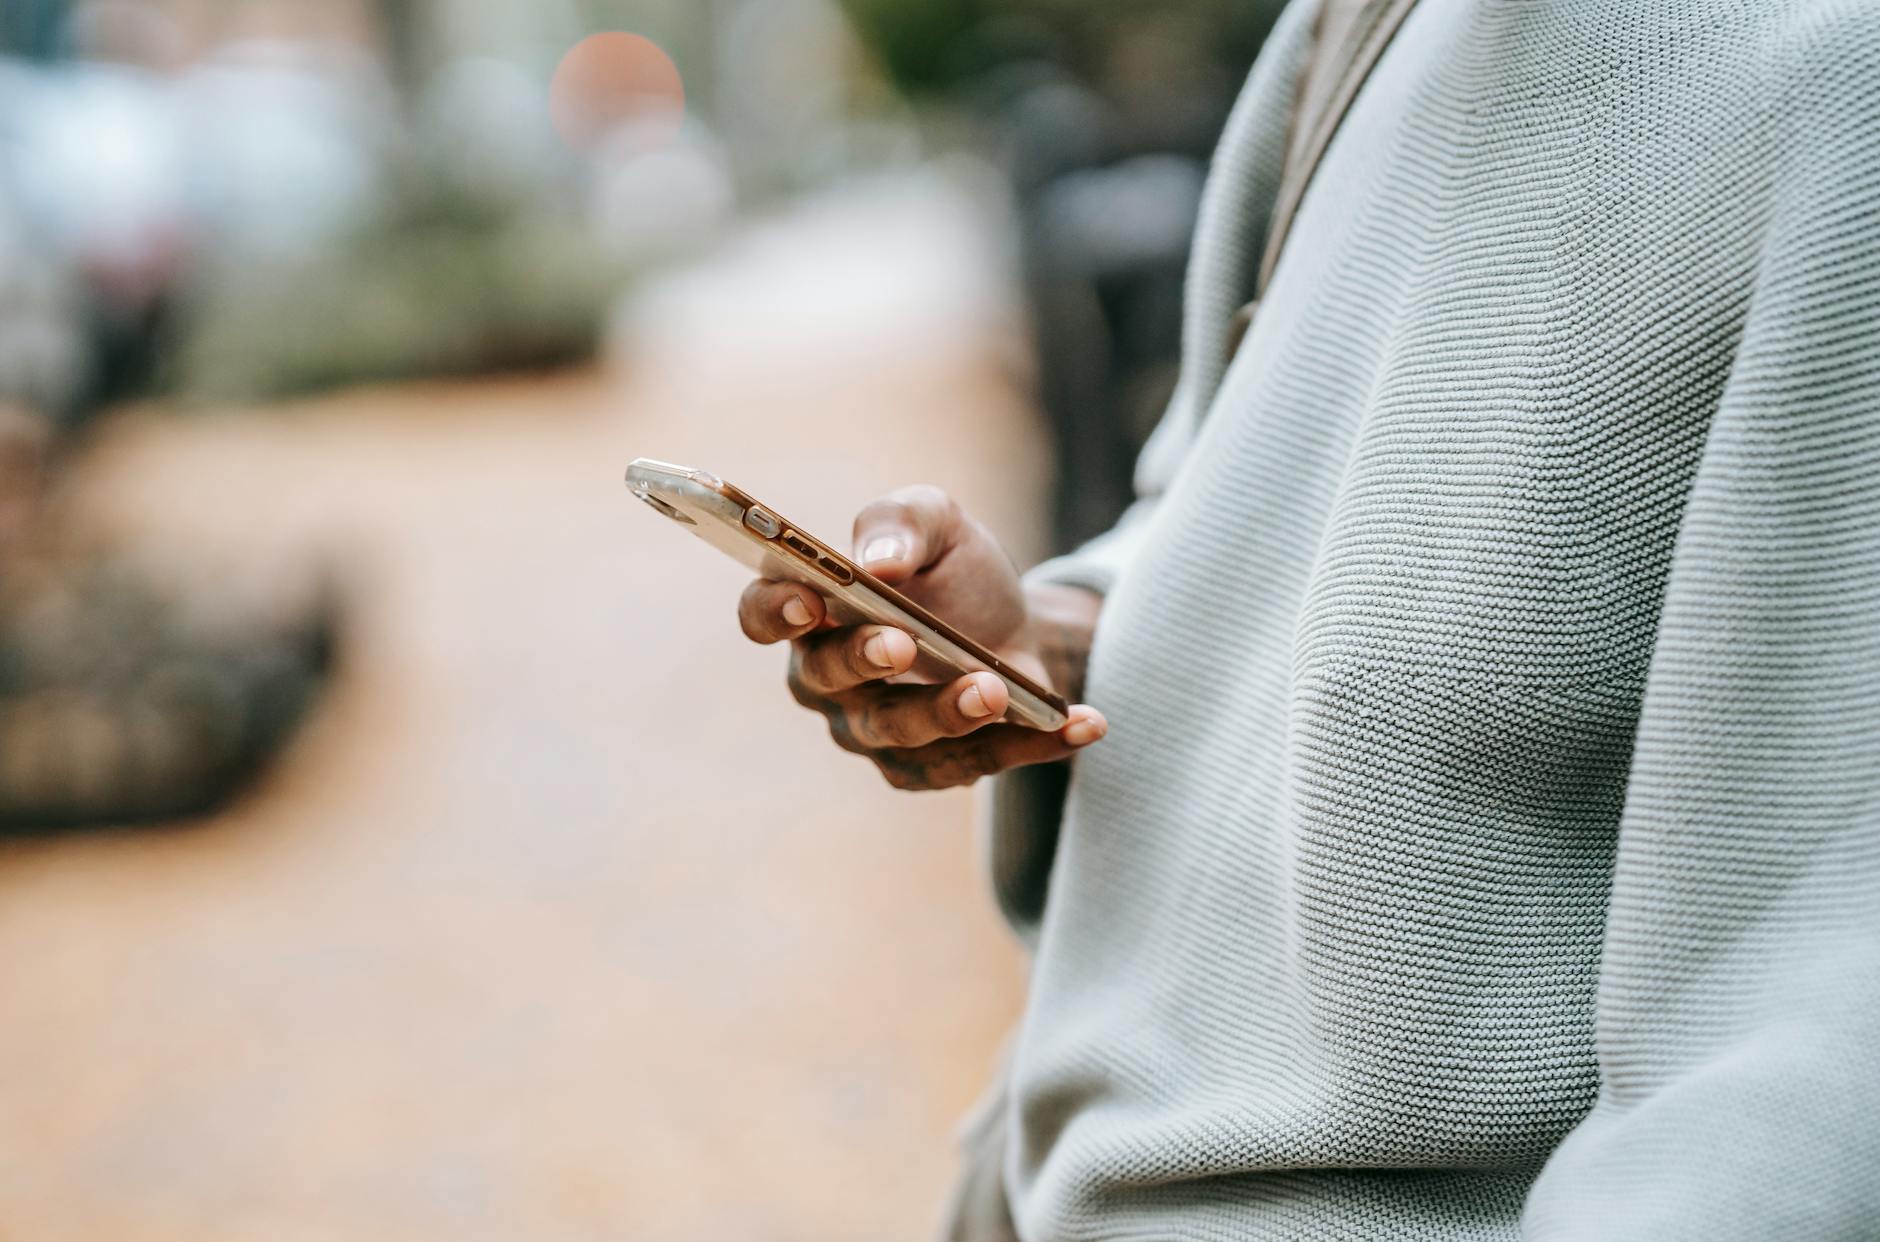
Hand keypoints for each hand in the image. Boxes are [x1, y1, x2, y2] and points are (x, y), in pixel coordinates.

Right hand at [738, 485, 1106, 789]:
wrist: (1011, 622)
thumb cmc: (951, 570)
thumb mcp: (936, 520)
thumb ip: (902, 522)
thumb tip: (879, 560)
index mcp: (809, 607)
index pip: (763, 614)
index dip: (775, 611)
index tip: (809, 601)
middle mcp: (826, 678)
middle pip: (827, 680)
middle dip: (863, 661)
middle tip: (902, 643)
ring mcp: (874, 730)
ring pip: (897, 735)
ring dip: (946, 713)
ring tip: (994, 688)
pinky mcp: (930, 766)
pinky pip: (973, 763)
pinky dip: (1030, 744)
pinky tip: (1083, 723)